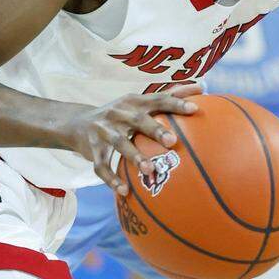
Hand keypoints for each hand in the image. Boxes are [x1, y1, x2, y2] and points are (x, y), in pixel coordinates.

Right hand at [63, 84, 201, 194]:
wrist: (77, 123)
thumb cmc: (120, 114)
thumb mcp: (139, 102)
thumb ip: (169, 96)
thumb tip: (202, 87)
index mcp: (133, 101)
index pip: (157, 99)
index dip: (175, 102)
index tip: (194, 109)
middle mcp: (117, 113)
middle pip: (138, 120)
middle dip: (155, 129)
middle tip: (173, 141)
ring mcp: (103, 131)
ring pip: (119, 143)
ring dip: (134, 156)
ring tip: (150, 169)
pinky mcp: (92, 150)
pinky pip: (101, 166)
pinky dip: (111, 179)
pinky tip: (124, 191)